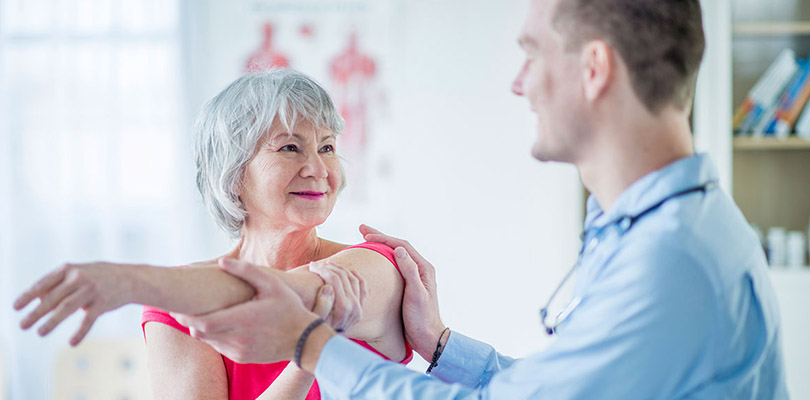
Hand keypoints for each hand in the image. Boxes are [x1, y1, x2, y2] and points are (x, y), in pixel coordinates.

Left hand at [13, 262, 134, 345]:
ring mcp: (92, 290)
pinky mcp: (103, 303)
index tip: (15, 307)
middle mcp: (79, 278)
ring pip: (66, 308)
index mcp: (69, 269)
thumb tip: (37, 300)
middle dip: (36, 313)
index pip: (44, 283)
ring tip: (40, 333)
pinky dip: (80, 333)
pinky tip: (72, 343)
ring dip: (51, 322)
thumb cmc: (98, 276)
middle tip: (23, 325)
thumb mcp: (78, 273)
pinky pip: (88, 320)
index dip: (28, 295)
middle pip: (52, 298)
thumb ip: (58, 284)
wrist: (130, 278)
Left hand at [172, 258, 325, 363]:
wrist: (304, 339)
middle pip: (200, 333)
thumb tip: (222, 262)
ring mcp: (239, 351)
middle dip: (188, 321)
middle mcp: (237, 339)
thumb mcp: (272, 284)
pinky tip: (220, 325)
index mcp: (242, 320)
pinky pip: (220, 347)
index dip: (185, 316)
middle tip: (181, 308)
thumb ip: (247, 271)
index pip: (202, 322)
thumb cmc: (289, 308)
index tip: (176, 307)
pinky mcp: (242, 357)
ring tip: (199, 314)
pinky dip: (214, 337)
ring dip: (202, 329)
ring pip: (208, 341)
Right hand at [308, 260, 367, 332]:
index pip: (334, 279)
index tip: (311, 266)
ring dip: (341, 269)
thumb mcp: (314, 320)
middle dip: (329, 267)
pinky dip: (359, 278)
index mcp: (343, 308)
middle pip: (344, 277)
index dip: (322, 269)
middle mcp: (354, 308)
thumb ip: (321, 304)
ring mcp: (359, 309)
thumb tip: (328, 287)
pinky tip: (352, 270)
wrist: (324, 349)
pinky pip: (363, 290)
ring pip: (354, 280)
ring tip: (329, 265)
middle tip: (317, 264)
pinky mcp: (360, 311)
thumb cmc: (314, 334)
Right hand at [360, 225, 446, 358]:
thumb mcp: (416, 294)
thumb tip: (399, 250)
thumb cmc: (422, 318)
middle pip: (398, 246)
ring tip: (364, 239)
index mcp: (423, 268)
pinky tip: (372, 260)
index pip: (402, 246)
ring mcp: (413, 276)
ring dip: (380, 245)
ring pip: (394, 255)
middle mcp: (419, 269)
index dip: (383, 238)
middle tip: (361, 229)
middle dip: (379, 237)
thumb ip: (410, 271)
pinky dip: (381, 259)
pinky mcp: (407, 285)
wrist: (427, 337)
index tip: (366, 235)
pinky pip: (392, 265)